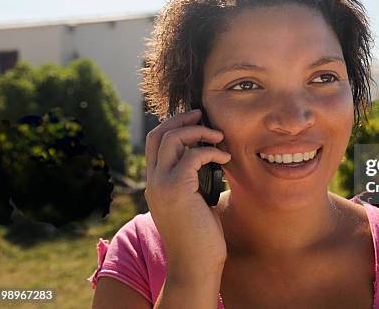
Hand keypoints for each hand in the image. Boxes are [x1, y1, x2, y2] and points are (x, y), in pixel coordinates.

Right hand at [144, 109, 230, 271]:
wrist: (196, 263)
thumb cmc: (201, 235)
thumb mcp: (194, 201)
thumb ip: (193, 179)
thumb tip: (208, 157)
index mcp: (156, 183)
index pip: (155, 143)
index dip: (173, 126)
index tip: (195, 120)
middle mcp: (153, 181)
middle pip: (159, 134)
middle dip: (181, 119)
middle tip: (202, 114)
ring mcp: (161, 185)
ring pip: (172, 139)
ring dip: (198, 132)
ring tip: (219, 137)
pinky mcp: (176, 189)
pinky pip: (192, 156)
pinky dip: (211, 151)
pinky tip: (225, 159)